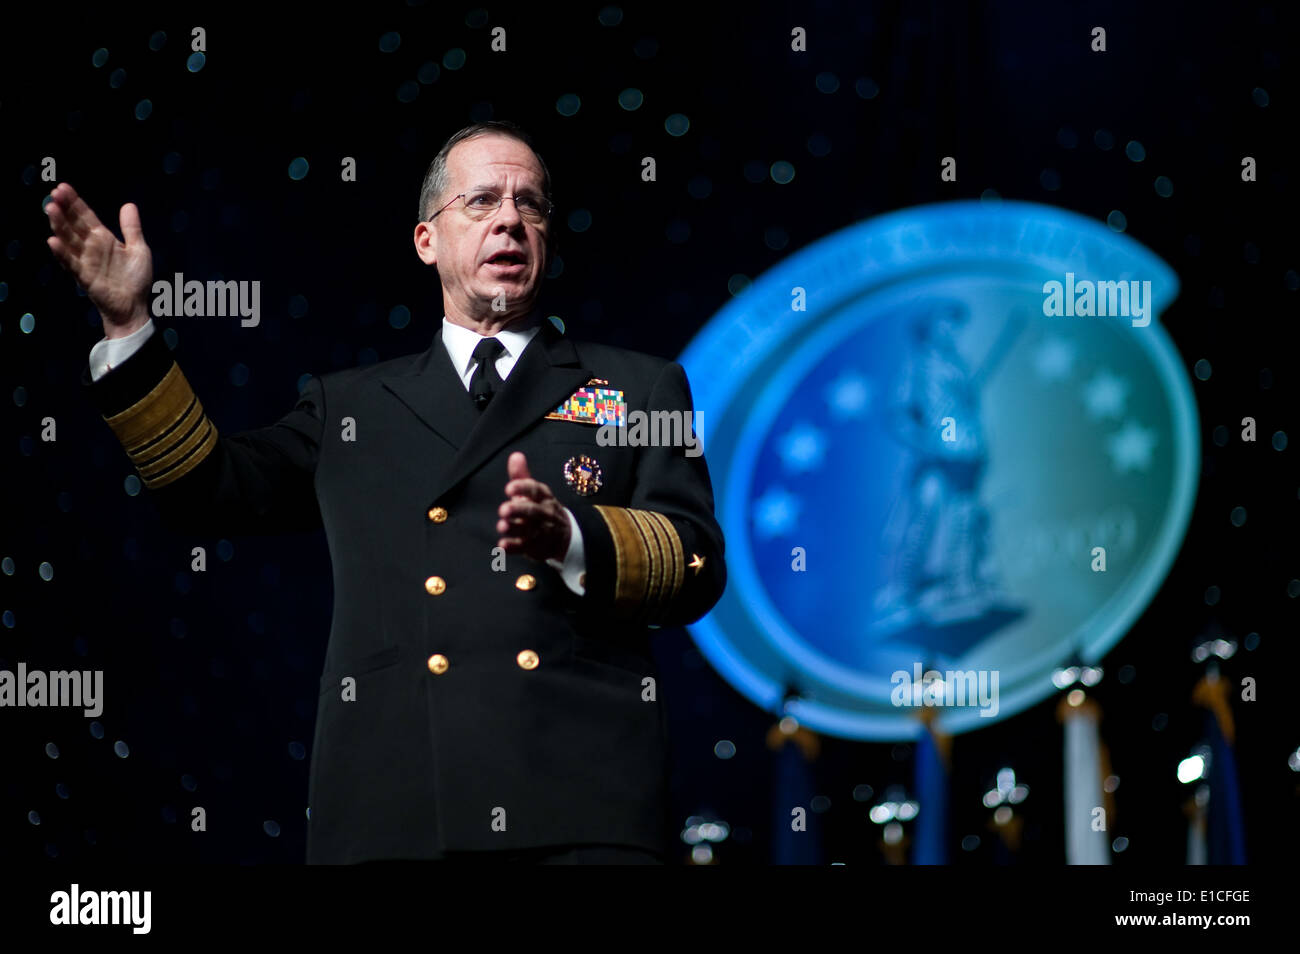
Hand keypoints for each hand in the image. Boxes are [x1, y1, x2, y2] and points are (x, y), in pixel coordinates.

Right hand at [44, 182, 153, 337]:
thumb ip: (132, 228)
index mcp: (103, 238)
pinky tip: (53, 241)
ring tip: (51, 209)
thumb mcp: (139, 249)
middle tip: (55, 193)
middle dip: (64, 209)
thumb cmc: (136, 279)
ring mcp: (85, 261)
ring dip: (59, 225)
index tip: (63, 187)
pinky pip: (71, 263)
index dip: (75, 202)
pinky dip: (62, 253)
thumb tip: (128, 204)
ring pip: (68, 239)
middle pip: (74, 224)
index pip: (85, 216)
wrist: (134, 307)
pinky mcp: (84, 276)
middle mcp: (91, 247)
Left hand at [497, 451, 571, 562]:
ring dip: (515, 528)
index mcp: (543, 497)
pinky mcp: (536, 547)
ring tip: (501, 526)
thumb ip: (522, 476)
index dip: (523, 488)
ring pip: (528, 530)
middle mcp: (544, 514)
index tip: (509, 488)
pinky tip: (502, 545)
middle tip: (503, 510)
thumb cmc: (541, 508)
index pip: (535, 490)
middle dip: (518, 510)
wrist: (563, 536)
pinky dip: (514, 547)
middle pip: (533, 511)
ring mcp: (541, 531)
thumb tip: (515, 455)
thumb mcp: (535, 492)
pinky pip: (525, 548)